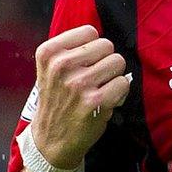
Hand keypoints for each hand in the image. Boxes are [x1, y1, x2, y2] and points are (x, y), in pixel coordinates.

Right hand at [29, 24, 131, 169]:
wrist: (51, 140)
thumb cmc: (56, 101)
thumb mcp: (49, 70)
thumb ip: (70, 50)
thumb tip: (102, 38)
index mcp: (48, 53)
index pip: (89, 32)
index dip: (93, 47)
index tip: (85, 62)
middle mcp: (61, 66)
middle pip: (106, 45)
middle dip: (105, 60)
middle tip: (95, 78)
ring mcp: (79, 83)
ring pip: (117, 62)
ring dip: (113, 76)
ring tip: (100, 89)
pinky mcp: (96, 101)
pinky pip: (123, 82)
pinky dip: (119, 92)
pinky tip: (106, 100)